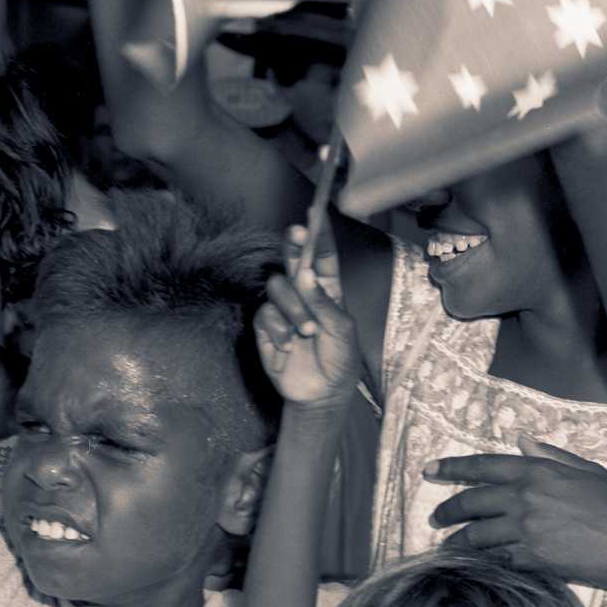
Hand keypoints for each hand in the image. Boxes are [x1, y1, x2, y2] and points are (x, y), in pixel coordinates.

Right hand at [251, 227, 362, 406]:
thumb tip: (306, 275)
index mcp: (328, 291)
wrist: (320, 393)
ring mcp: (284, 309)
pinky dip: (278, 330)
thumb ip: (324, 303)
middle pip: (295, 260)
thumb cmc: (339, 360)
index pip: (323, 257)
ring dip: (293, 309)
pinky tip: (288, 345)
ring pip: (278, 288)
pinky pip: (265, 315)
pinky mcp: (266, 327)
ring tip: (306, 332)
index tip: (315, 213)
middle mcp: (305, 294)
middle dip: (295, 245)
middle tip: (297, 232)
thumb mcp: (341, 331)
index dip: (319, 235)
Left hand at [425, 443, 606, 590]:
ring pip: (477, 535)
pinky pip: (495, 560)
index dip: (452, 467)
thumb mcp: (585, 470)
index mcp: (537, 471)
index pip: (483, 466)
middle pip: (472, 501)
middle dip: (447, 510)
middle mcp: (526, 497)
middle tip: (436, 517)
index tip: (430, 471)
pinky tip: (472, 566)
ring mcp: (527, 529)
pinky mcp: (533, 558)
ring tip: (447, 546)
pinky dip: (481, 562)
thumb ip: (549, 455)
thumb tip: (520, 440)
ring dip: (457, 542)